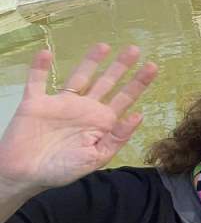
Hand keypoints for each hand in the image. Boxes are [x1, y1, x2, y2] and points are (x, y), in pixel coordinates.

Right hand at [0, 44, 156, 192]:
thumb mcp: (96, 158)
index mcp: (101, 122)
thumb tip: (139, 115)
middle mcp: (84, 109)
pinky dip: (40, 68)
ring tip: (104, 46)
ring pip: (79, 77)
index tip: (152, 67)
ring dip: (90, 61)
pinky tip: (46, 53)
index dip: (138, 83)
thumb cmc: (62, 170)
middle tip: (134, 49)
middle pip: (106, 82)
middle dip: (120, 66)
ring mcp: (61, 104)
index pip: (124, 98)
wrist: (26, 176)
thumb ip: (117, 137)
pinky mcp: (36, 103)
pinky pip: (37, 82)